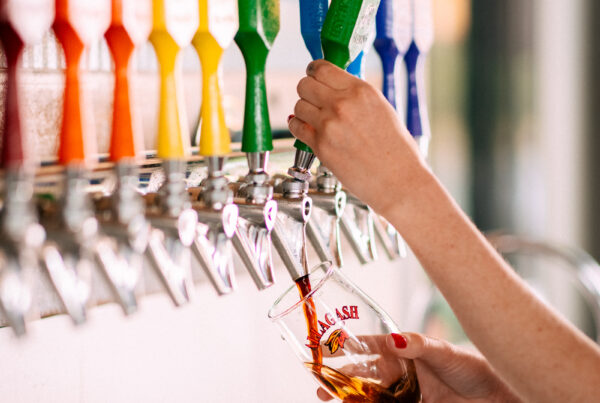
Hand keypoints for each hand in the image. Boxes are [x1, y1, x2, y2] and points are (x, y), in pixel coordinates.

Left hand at [288, 60, 429, 216]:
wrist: (399, 180)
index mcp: (361, 91)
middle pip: (305, 85)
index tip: (313, 75)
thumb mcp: (381, 109)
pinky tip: (307, 130)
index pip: (322, 68)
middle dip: (307, 91)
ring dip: (303, 111)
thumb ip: (356, 96)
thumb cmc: (396, 150)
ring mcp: (329, 125)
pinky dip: (298, 127)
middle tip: (313, 99)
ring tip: (314, 119)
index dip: (314, 71)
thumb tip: (334, 88)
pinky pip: (296, 127)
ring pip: (298, 106)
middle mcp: (342, 104)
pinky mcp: (321, 146)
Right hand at [316, 333, 521, 402]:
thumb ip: (420, 345)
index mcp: (405, 350)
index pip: (370, 346)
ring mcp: (406, 393)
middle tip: (321, 384)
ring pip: (370, 395)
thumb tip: (396, 339)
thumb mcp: (445, 351)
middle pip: (364, 374)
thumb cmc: (474, 367)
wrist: (497, 396)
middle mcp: (401, 371)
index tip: (326, 347)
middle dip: (340, 378)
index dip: (347, 346)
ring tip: (328, 399)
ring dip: (349, 397)